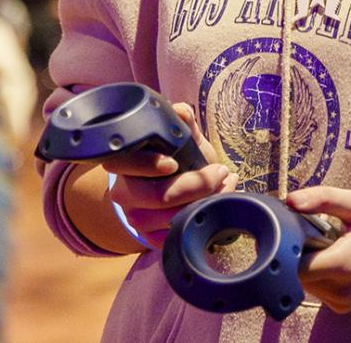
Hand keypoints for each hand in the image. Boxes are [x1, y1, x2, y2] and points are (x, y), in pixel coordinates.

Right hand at [105, 103, 237, 250]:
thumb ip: (182, 121)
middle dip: (197, 184)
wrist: (169, 185)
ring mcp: (135, 219)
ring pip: (171, 218)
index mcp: (124, 162)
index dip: (147, 164)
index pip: (125, 163)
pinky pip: (177, 236)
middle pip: (158, 196)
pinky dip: (203, 220)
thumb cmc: (175, 155)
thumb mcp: (179, 137)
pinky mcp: (149, 239)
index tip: (173, 162)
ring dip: (207, 201)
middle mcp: (123, 193)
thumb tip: (180, 112)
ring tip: (226, 184)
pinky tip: (217, 203)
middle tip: (221, 171)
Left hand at [287, 186, 350, 311]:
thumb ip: (323, 200)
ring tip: (335, 237)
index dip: (288, 244)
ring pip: (305, 282)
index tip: (295, 223)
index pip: (294, 265)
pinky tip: (339, 251)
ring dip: (311, 259)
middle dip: (300, 249)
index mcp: (344, 265)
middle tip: (320, 224)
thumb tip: (289, 201)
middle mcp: (343, 291)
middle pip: (297, 274)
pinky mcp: (346, 305)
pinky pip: (318, 288)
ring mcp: (345, 303)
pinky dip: (321, 270)